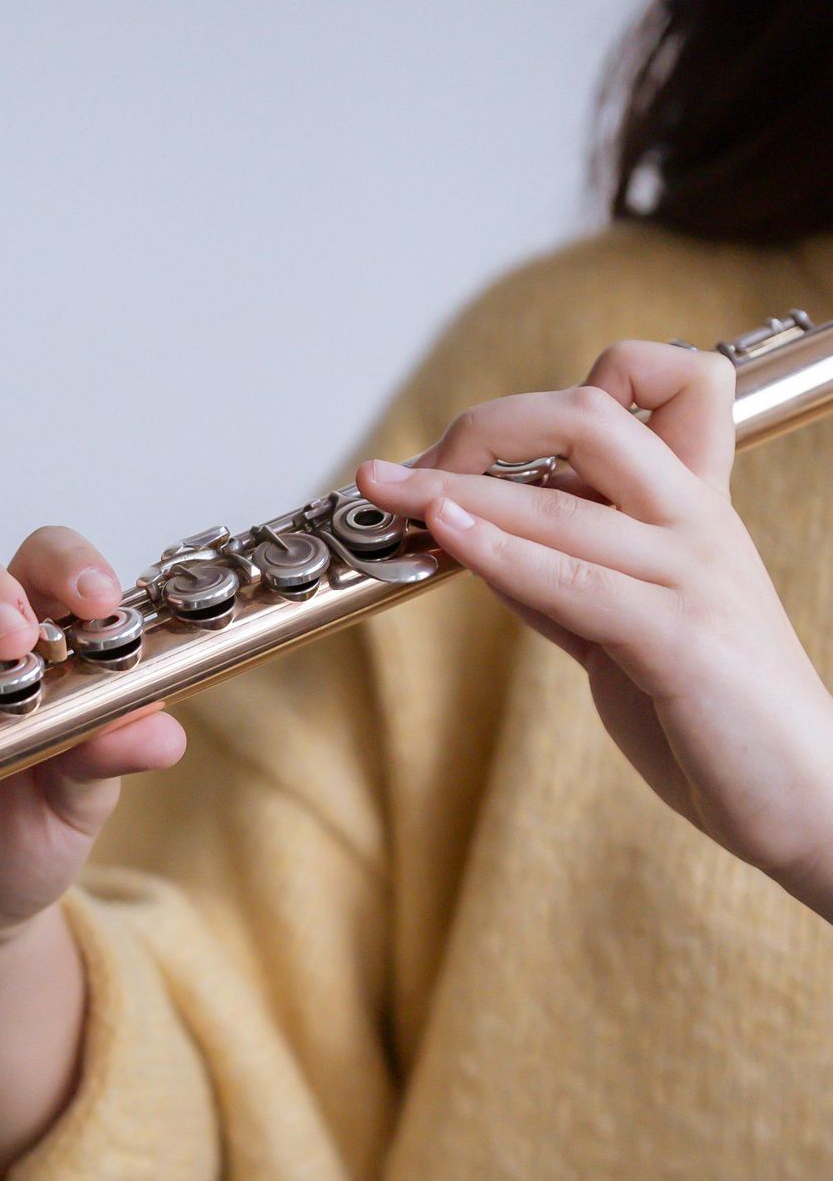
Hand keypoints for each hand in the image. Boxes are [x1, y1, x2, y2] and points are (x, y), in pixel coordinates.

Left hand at [357, 342, 832, 918]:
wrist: (807, 795)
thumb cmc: (717, 716)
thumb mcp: (629, 631)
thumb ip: (566, 582)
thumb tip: (484, 543)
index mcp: (695, 507)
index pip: (655, 386)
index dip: (556, 396)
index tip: (470, 448)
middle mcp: (697, 522)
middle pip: (589, 416)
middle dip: (484, 429)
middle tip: (403, 472)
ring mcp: (693, 573)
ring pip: (565, 500)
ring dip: (458, 491)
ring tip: (389, 493)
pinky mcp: (681, 638)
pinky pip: (577, 579)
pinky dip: (501, 553)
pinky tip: (447, 539)